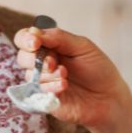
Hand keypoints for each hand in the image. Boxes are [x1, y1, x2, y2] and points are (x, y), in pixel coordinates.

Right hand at [13, 25, 131, 131]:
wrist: (109, 97)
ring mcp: (42, 83)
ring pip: (30, 75)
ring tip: (65, 75)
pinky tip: (65, 86)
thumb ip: (58, 37)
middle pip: (22, 57)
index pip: (25, 39)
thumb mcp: (82, 46)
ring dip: (47, 74)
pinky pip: (37, 92)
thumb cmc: (98, 69)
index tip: (35, 42)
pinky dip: (50, 87)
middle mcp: (42, 64)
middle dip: (35, 58)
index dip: (25, 39)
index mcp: (50, 47)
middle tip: (53, 62)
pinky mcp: (44, 100)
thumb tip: (34, 32)